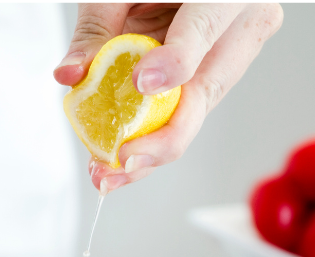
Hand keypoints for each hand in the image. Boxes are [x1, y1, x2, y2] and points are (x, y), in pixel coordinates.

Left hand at [54, 3, 282, 193]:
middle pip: (208, 91)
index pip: (205, 29)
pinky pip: (186, 109)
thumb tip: (70, 74)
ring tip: (112, 172)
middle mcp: (244, 27)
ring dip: (153, 148)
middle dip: (163, 138)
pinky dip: (152, 135)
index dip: (177, 62)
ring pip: (198, 111)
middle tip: (123, 160)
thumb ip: (98, 26)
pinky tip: (123, 159)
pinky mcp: (216, 75)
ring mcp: (235, 54)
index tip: (142, 86)